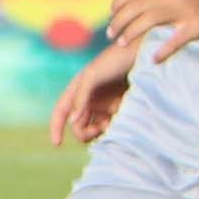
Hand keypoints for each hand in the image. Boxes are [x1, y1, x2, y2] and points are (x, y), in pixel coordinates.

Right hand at [49, 30, 143, 148]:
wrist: (143, 54)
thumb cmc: (115, 60)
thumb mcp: (93, 75)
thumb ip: (80, 97)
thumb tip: (72, 121)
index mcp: (77, 90)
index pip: (61, 112)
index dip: (56, 127)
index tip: (57, 144)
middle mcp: (89, 100)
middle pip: (78, 125)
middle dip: (85, 132)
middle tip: (100, 129)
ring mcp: (104, 105)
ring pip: (94, 128)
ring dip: (99, 132)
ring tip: (112, 125)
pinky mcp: (119, 109)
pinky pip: (111, 126)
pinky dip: (112, 129)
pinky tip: (119, 123)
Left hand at [101, 0, 198, 61]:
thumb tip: (139, 0)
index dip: (117, 3)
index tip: (112, 15)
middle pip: (135, 6)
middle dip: (118, 21)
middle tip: (111, 34)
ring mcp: (187, 9)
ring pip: (148, 20)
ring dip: (130, 33)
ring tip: (121, 43)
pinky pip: (175, 40)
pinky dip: (162, 51)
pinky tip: (154, 60)